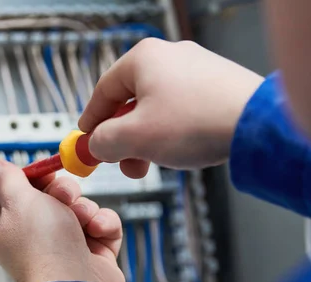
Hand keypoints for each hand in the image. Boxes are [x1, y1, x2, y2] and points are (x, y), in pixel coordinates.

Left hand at [0, 160, 124, 281]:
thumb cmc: (42, 246)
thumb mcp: (17, 200)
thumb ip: (5, 178)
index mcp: (10, 227)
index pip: (20, 193)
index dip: (35, 179)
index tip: (45, 174)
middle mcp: (36, 238)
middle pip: (54, 197)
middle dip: (64, 192)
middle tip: (64, 198)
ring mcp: (66, 247)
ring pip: (81, 208)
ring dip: (84, 208)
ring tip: (82, 221)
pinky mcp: (93, 254)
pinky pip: (102, 225)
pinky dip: (103, 224)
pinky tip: (97, 231)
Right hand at [79, 38, 263, 177]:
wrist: (255, 124)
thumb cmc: (194, 122)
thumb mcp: (133, 138)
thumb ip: (103, 142)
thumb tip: (96, 146)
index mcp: (142, 59)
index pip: (103, 91)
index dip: (90, 120)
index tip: (86, 141)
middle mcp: (168, 57)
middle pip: (129, 102)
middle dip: (122, 139)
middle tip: (121, 163)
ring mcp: (195, 69)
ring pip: (155, 109)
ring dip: (145, 140)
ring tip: (152, 164)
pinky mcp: (215, 85)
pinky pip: (180, 110)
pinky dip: (170, 132)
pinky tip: (178, 151)